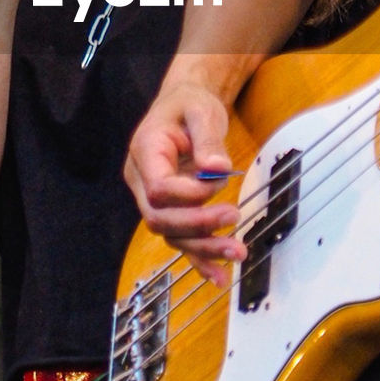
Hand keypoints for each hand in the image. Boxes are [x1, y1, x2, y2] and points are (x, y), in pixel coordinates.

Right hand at [124, 80, 247, 285]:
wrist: (184, 106)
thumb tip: (216, 169)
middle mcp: (141, 179)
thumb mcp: (201, 111)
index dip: (187, 195)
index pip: (159, 188)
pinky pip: (179, 239)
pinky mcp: (170, 209)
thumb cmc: (189, 105)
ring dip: (204, 247)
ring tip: (238, 251)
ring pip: (171, 234)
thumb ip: (208, 139)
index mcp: (145, 151)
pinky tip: (218, 275)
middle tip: (233, 217)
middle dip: (198, 225)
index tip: (217, 184)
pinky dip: (198, 259)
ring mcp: (153, 198)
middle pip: (160, 218)